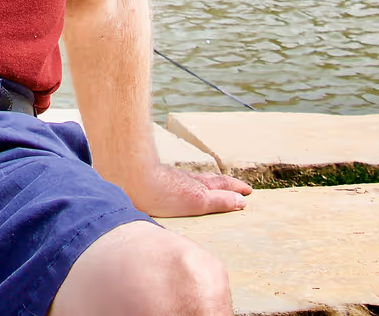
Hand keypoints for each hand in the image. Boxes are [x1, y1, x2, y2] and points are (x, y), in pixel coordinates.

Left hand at [125, 162, 251, 217]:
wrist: (129, 177)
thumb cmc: (162, 193)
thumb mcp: (197, 201)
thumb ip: (219, 201)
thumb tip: (242, 201)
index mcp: (198, 187)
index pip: (222, 185)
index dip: (236, 188)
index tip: (248, 191)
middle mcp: (187, 180)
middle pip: (210, 180)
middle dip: (225, 184)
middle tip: (237, 186)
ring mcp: (172, 179)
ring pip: (194, 179)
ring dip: (207, 182)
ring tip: (212, 184)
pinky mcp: (157, 180)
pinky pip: (178, 181)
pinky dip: (187, 183)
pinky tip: (179, 185)